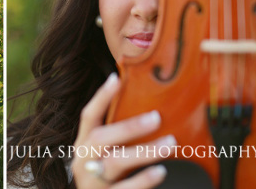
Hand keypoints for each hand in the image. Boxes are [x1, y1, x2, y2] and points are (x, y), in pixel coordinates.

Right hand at [70, 73, 172, 188]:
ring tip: (169, 143)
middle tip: (156, 117)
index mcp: (85, 144)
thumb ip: (120, 135)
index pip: (88, 116)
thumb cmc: (108, 176)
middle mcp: (85, 162)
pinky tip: (161, 172)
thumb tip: (152, 106)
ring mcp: (93, 183)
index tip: (115, 78)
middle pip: (101, 139)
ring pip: (115, 163)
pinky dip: (143, 180)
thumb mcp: (108, 154)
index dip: (100, 97)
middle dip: (129, 127)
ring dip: (144, 152)